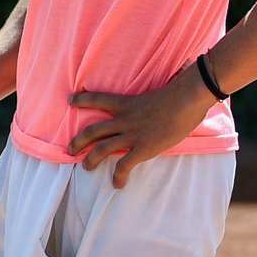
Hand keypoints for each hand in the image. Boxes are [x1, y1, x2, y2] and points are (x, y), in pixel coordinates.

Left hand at [68, 66, 216, 187]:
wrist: (186, 101)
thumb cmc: (179, 91)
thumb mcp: (159, 89)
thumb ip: (155, 90)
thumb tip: (175, 72)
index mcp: (127, 103)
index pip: (98, 99)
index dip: (82, 100)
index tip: (70, 100)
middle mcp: (124, 119)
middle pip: (92, 131)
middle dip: (78, 141)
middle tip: (70, 149)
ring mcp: (131, 135)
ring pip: (101, 149)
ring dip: (91, 160)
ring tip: (86, 167)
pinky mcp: (142, 149)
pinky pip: (124, 165)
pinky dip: (118, 176)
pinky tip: (117, 184)